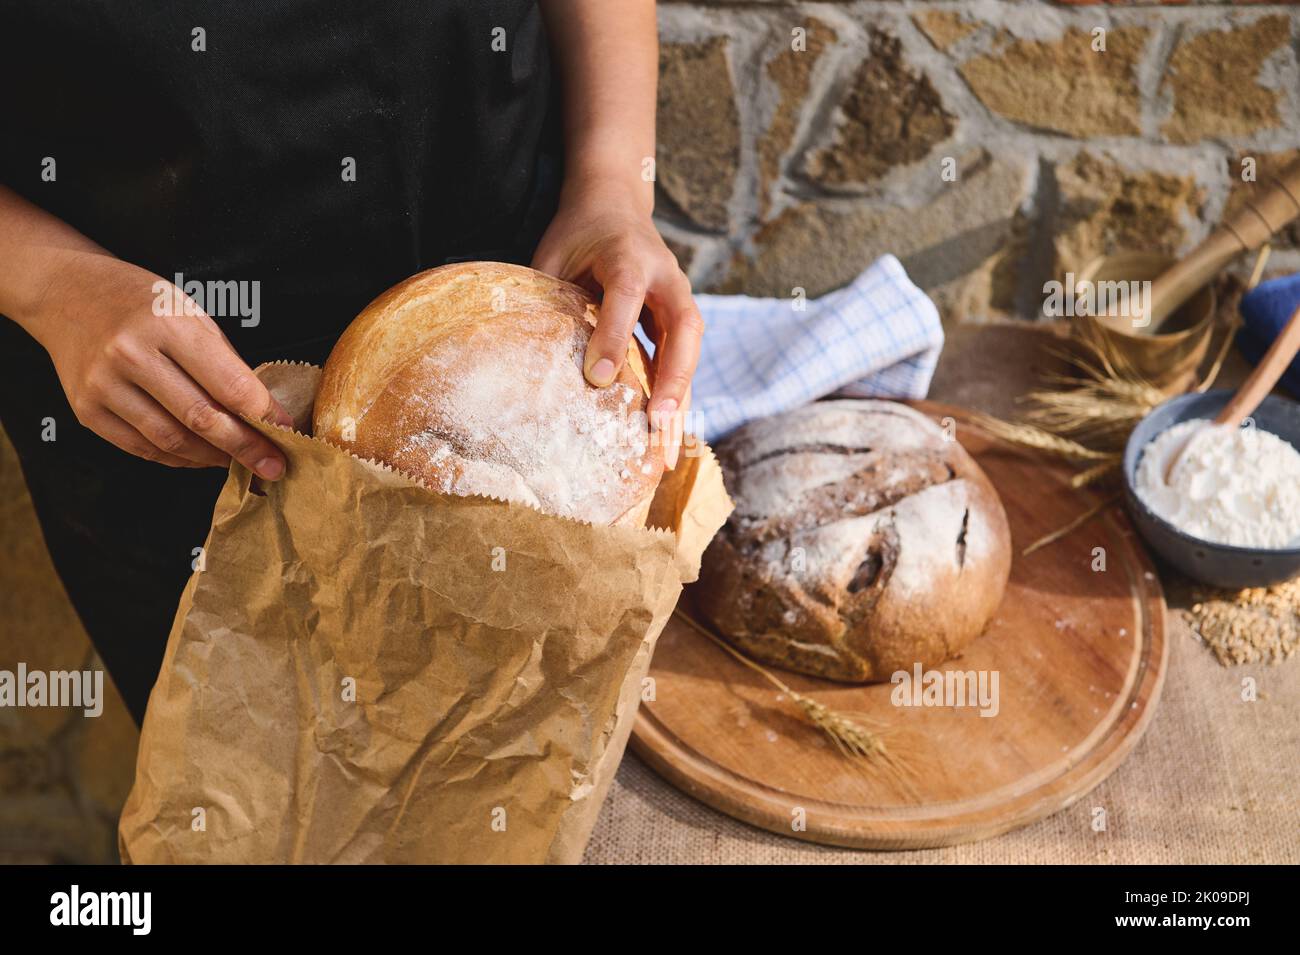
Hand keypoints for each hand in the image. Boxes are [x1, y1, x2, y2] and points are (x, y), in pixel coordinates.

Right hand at [27, 251, 291, 477]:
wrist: (65, 293)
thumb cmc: (139, 301)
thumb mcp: (189, 312)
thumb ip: (223, 361)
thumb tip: (262, 412)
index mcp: (167, 325)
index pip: (229, 384)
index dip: (264, 416)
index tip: (288, 433)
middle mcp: (131, 355)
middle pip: (201, 419)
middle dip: (245, 448)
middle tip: (274, 467)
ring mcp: (103, 386)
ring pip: (171, 440)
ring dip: (212, 458)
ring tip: (238, 461)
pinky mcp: (86, 410)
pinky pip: (141, 447)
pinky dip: (176, 458)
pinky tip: (200, 457)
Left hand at [532, 178, 702, 467]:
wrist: (615, 205)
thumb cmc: (577, 233)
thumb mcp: (555, 254)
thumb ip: (553, 295)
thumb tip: (539, 354)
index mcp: (628, 254)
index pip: (626, 296)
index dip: (614, 336)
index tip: (597, 379)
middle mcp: (664, 275)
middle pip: (684, 326)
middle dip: (675, 375)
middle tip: (659, 419)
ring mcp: (678, 296)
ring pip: (691, 347)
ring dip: (682, 395)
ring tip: (668, 444)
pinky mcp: (678, 318)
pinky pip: (683, 358)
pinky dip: (676, 394)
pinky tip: (665, 432)